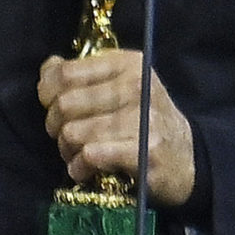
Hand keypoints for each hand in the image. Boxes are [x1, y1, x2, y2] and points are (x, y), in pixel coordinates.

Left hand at [38, 50, 195, 205]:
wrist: (187, 159)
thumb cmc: (144, 119)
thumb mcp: (120, 86)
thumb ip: (83, 74)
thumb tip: (49, 67)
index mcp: (128, 64)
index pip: (65, 73)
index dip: (47, 92)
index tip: (51, 106)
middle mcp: (137, 87)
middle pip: (65, 104)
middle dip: (55, 125)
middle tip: (65, 135)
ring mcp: (143, 119)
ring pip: (74, 132)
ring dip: (67, 150)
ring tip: (77, 154)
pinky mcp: (145, 152)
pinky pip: (90, 155)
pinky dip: (79, 167)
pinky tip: (85, 169)